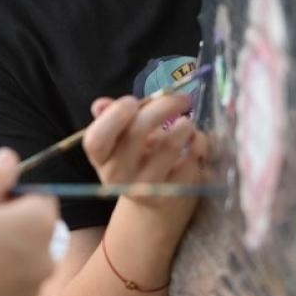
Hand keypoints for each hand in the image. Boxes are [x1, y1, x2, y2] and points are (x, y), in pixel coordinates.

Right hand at [0, 149, 59, 295]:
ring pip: (26, 255)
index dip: (13, 195)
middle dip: (13, 223)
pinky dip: (0, 274)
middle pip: (37, 228)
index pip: (42, 197)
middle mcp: (44, 258)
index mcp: (35, 225)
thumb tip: (10, 158)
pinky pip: (15, 281)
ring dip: (8, 249)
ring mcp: (31, 288)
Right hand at [82, 93, 212, 221]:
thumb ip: (110, 116)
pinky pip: (191, 160)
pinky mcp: (172, 194)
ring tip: (187, 123)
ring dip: (185, 126)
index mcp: (100, 158)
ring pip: (169, 146)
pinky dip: (199, 143)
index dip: (115, 115)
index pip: (96, 139)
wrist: (151, 197)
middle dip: (163, 106)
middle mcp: (117, 177)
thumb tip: (101, 104)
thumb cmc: (134, 155)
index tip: (133, 101)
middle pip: (136, 132)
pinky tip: (195, 141)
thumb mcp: (119, 137)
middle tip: (181, 98)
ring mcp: (144, 188)